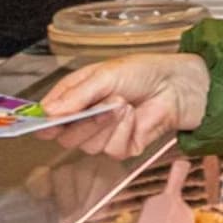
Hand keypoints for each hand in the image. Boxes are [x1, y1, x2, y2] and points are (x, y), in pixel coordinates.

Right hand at [40, 55, 211, 156]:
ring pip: (89, 146)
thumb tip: (50, 112)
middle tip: (101, 104)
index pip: (50, 117)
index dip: (45, 123)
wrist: (176, 85)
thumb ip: (76, 96)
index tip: (49, 123)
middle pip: (66, 138)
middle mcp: (87, 119)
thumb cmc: (142, 72)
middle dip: (83, 123)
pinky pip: (113, 149)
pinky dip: (123, 131)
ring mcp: (105, 135)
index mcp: (76, 97)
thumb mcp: (104, 75)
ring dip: (107, 124)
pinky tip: (133, 116)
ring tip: (123, 103)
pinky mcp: (123, 147)